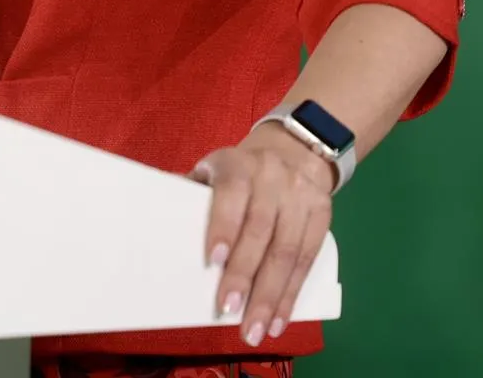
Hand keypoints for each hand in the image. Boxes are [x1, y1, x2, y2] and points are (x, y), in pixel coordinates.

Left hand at [190, 123, 334, 347]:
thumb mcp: (213, 171)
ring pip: (288, 251)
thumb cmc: (238, 173)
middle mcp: (273, 177)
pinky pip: (308, 259)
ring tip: (257, 329)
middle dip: (245, 275)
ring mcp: (301, 196)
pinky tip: (280, 319)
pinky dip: (292, 293)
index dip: (224, 226)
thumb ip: (191, 196)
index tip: (212, 261)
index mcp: (238, 164)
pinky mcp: (322, 215)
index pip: (232, 194)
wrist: (293, 152)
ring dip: (271, 296)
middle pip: (261, 231)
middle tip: (230, 311)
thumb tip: (160, 228)